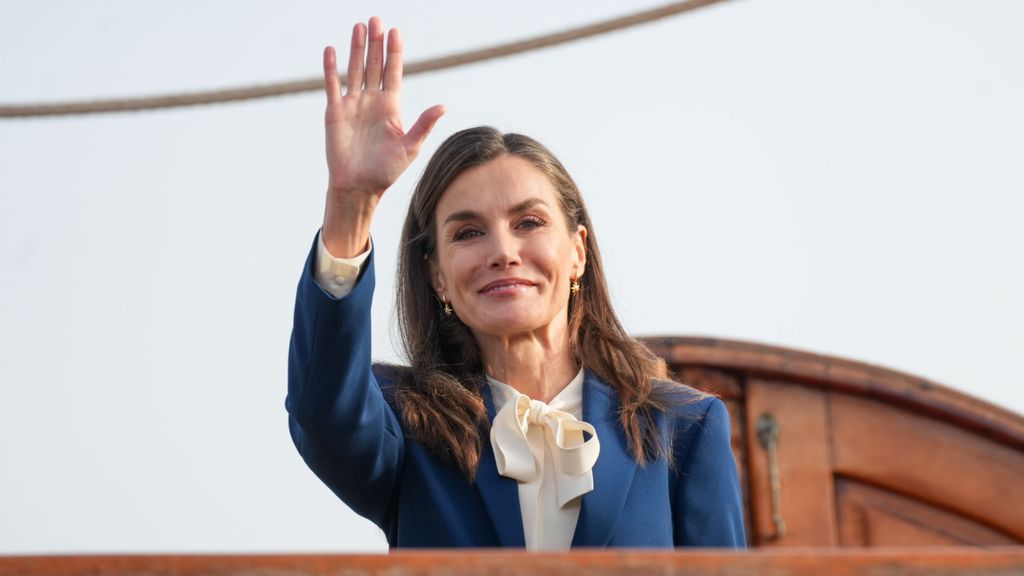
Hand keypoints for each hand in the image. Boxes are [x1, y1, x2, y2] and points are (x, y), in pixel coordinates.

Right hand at [321, 17, 444, 256]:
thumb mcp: (410, 147)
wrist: (360, 187)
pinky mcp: (335, 112)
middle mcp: (372, 101)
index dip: (395, 52)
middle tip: (376, 19)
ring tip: (359, 27)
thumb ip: (424, 125)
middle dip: (376, 43)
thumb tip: (443, 106)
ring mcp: (353, 104)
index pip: (394, 72)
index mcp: (392, 106)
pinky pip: (332, 85)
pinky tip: (331, 50)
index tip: (396, 31)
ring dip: (356, 49)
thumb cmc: (387, 171)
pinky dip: (331, 68)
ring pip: (355, 70)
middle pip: (375, 65)